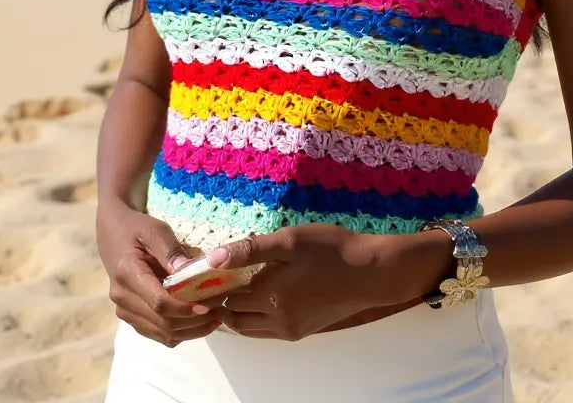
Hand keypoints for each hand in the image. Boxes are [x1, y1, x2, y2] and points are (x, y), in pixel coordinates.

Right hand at [97, 204, 224, 346]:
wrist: (113, 234)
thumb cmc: (137, 228)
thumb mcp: (155, 230)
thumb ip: (171, 251)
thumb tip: (190, 273)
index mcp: (127, 273)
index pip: (159, 302)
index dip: (186, 309)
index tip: (209, 305)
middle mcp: (122, 297)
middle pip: (163, 322)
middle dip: (195, 321)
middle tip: (220, 311)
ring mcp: (125, 311)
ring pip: (163, 334)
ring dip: (191, 331)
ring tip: (215, 318)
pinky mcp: (132, 317)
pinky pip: (159, 334)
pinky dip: (181, 332)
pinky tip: (199, 321)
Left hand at [208, 224, 395, 340]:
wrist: (370, 272)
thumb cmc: (330, 249)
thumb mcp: (290, 240)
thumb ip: (250, 250)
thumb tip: (214, 258)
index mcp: (271, 295)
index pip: (226, 297)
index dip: (212, 285)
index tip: (202, 273)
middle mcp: (277, 320)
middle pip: (233, 317)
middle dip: (219, 301)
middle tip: (213, 280)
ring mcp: (290, 329)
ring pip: (248, 328)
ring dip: (235, 312)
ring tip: (231, 287)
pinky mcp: (301, 331)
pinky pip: (265, 331)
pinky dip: (253, 318)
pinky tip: (256, 296)